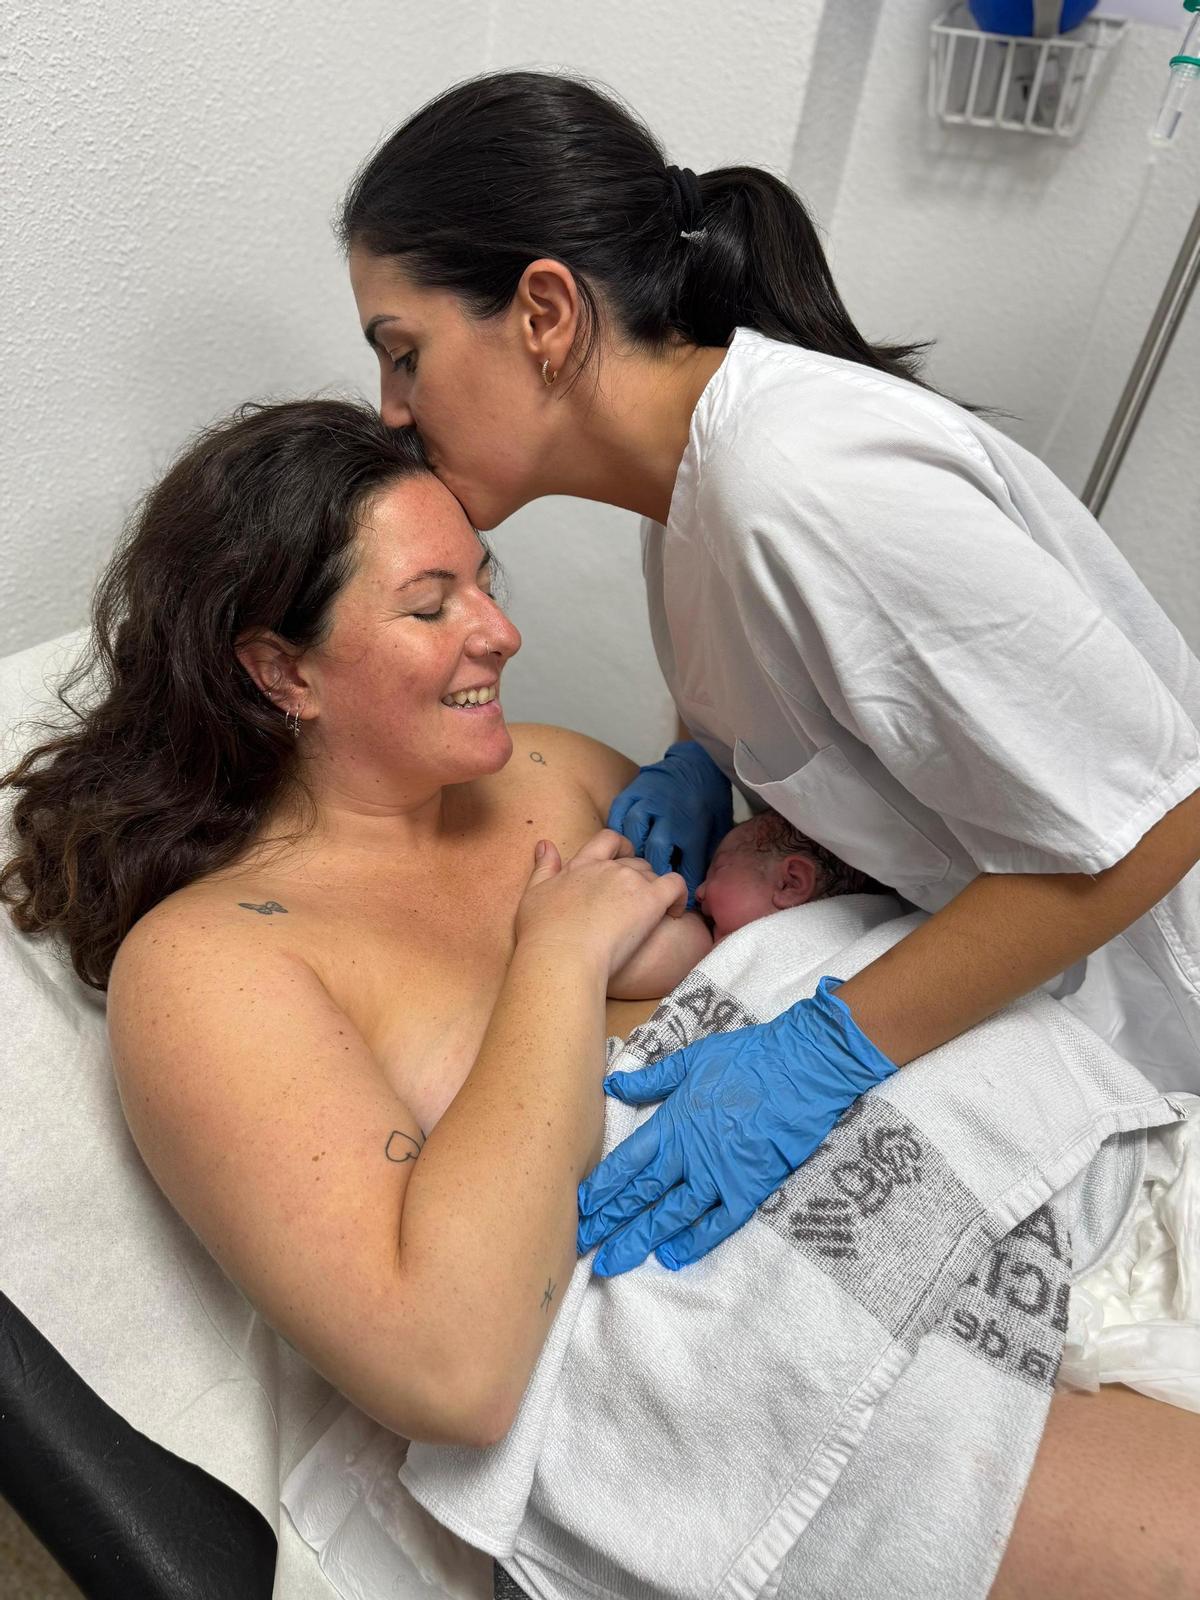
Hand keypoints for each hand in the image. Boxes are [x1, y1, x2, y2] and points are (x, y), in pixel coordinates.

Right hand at [516, 830, 687, 979]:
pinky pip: (676, 886)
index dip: (620, 846)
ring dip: (655, 890)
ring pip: (654, 875)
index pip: (607, 840)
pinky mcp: (650, 900)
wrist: (562, 955)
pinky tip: (674, 913)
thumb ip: (543, 868)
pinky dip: (679, 897)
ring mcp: (631, 881)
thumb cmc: (543, 933)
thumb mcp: (534, 894)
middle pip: (634, 861)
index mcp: (582, 865)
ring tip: (651, 915)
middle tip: (635, 902)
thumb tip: (544, 845)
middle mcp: (608, 867)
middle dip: (638, 877)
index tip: (623, 858)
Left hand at [576, 978, 896, 1274]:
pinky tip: (672, 1257)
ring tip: (612, 1262)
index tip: (578, 1208)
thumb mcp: (692, 1060)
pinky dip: (694, 1242)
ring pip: (671, 1215)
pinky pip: (717, 1223)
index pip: (626, 1164)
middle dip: (609, 1222)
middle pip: (641, 1195)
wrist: (801, 1069)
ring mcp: (719, 1175)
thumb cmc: (747, 1058)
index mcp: (673, 1123)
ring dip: (640, 1238)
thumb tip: (613, 1084)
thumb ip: (652, 1080)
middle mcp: (689, 1155)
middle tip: (582, 1245)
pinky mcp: (749, 1188)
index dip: (600, 1188)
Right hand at [606, 741, 732, 905]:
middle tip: (647, 884)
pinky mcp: (632, 792)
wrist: (698, 765)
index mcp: (692, 826)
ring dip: (631, 851)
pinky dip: (616, 830)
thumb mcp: (715, 834)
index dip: (675, 887)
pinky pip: (618, 814)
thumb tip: (695, 894)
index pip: (681, 866)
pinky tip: (618, 844)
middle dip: (650, 870)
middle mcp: (668, 813)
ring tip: (631, 866)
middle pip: (653, 849)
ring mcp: (648, 800)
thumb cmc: (707, 805)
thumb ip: (702, 861)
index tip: (672, 900)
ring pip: (632, 831)